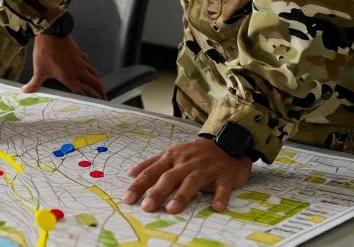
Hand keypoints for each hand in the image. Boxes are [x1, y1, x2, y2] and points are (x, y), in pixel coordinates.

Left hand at [23, 34, 105, 98]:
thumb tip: (25, 92)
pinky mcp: (79, 53)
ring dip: (97, 80)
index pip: (82, 92)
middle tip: (104, 97)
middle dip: (101, 91)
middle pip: (94, 82)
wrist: (51, 33)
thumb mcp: (39, 69)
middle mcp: (77, 71)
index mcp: (69, 77)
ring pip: (93, 72)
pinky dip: (89, 66)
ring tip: (100, 85)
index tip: (93, 104)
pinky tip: (87, 66)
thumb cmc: (45, 52)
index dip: (88, 98)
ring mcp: (80, 61)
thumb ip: (34, 83)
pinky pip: (87, 62)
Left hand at [124, 138, 252, 213]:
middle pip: (170, 177)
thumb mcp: (171, 154)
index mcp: (172, 158)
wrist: (226, 145)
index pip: (152, 172)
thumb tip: (130, 173)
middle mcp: (187, 163)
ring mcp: (206, 169)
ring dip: (182, 195)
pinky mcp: (224, 176)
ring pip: (192, 182)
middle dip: (157, 192)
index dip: (139, 185)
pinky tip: (216, 207)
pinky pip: (222, 187)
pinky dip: (220, 196)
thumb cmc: (195, 154)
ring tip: (172, 209)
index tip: (127, 199)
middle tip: (146, 206)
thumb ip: (151, 164)